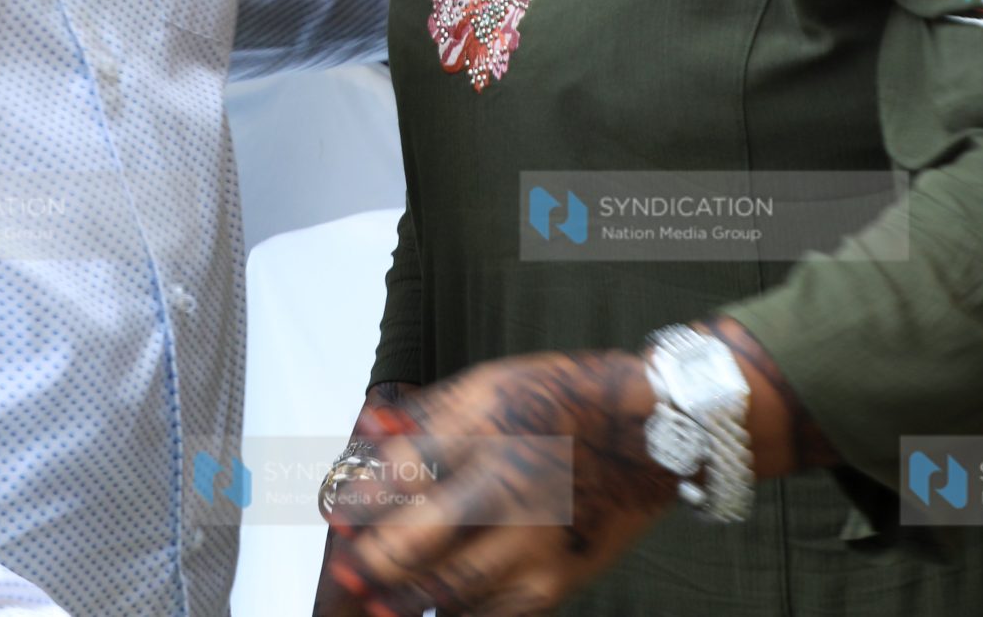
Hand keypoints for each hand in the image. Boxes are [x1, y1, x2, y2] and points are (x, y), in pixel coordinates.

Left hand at [322, 352, 674, 616]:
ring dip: (402, 599)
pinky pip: (491, 615)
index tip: (337, 512)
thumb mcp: (488, 389)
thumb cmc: (561, 402)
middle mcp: (509, 503)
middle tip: (347, 569)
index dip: (358, 503)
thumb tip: (368, 437)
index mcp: (486, 444)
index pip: (401, 482)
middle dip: (370, 563)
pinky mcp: (555, 585)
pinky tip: (433, 605)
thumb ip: (425, 419)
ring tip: (375, 601)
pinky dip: (456, 613)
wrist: (645, 438)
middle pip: (416, 551)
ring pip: (448, 593)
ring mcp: (534, 552)